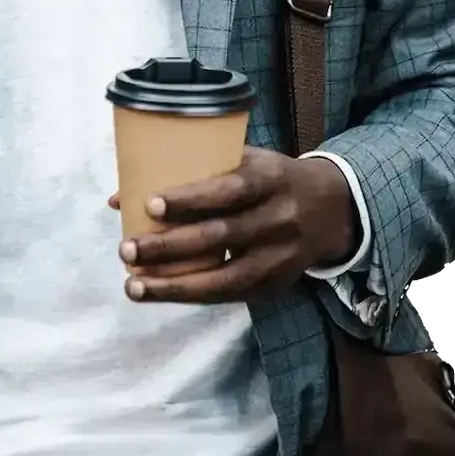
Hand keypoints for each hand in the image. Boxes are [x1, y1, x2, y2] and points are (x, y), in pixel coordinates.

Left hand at [107, 147, 357, 303]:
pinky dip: (193, 295)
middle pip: (221, 237)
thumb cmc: (270, 177)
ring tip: (133, 285)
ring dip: (174, 285)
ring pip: (225, 279)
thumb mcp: (244, 159)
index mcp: (270, 179)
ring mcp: (280, 257)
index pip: (229, 190)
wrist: (333, 208)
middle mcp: (278, 219)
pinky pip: (231, 296)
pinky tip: (159, 293)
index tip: (150, 204)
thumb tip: (121, 196)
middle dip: (169, 246)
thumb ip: (191, 172)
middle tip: (126, 249)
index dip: (191, 199)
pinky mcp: (276, 284)